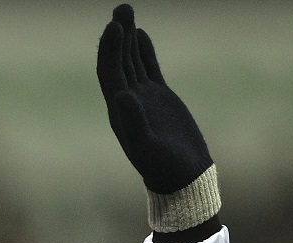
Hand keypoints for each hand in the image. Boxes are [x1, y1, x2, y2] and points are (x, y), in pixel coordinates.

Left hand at [96, 4, 211, 194]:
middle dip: (118, 35)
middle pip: (118, 61)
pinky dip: (143, 51)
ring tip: (126, 10)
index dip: (110, 50)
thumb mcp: (148, 146)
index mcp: (119, 111)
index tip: (115, 28)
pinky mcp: (158, 98)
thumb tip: (120, 96)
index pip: (110, 73)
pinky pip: (148, 69)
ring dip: (128, 37)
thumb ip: (134, 122)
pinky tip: (141, 33)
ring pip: (131, 61)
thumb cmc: (164, 166)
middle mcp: (126, 101)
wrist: (182, 174)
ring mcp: (142, 98)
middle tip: (121, 8)